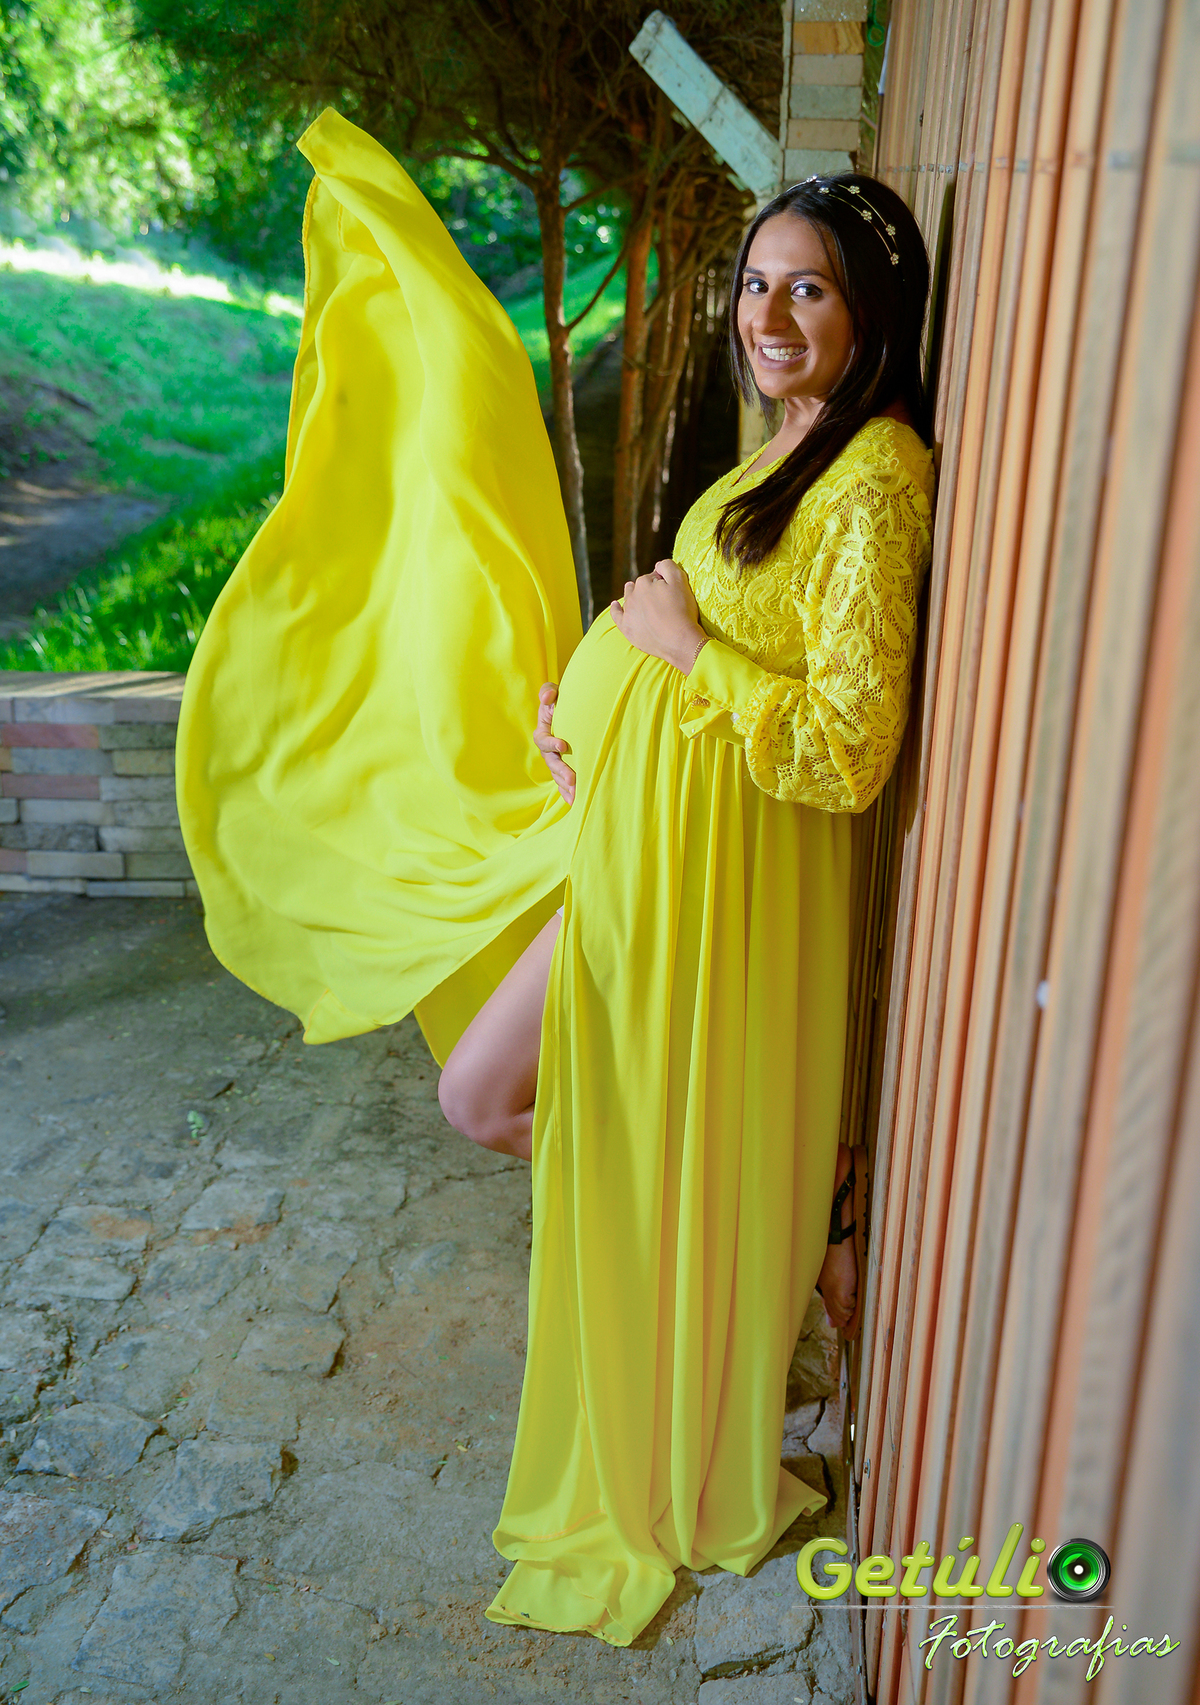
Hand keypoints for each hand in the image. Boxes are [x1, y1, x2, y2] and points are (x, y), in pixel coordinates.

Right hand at [534, 681, 574, 804]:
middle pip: (552, 763)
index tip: (563, 745)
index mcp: (543, 732)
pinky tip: (576, 803)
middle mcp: (547, 750)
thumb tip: (548, 698)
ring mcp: (555, 761)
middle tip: (573, 780)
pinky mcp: (564, 768)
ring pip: (558, 776)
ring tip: (578, 795)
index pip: (543, 739)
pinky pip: (563, 783)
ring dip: (567, 786)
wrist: (570, 712)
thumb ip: (548, 692)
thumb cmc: (559, 702)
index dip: (551, 743)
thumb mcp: (552, 693)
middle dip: (562, 772)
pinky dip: (568, 793)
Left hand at [609, 560, 705, 672]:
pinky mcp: (626, 628)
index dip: (662, 583)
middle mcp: (632, 595)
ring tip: (642, 600)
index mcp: (644, 582)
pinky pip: (616, 615)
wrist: (679, 641)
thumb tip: (657, 565)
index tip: (671, 593)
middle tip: (662, 601)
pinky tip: (615, 605)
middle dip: (648, 590)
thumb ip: (668, 566)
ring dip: (634, 597)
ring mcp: (628, 612)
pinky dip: (615, 609)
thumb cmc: (682, 611)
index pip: (652, 578)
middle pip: (640, 588)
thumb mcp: (680, 581)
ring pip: (629, 599)